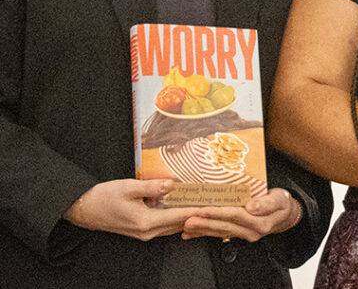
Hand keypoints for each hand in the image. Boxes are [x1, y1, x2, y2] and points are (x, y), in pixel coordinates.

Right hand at [63, 179, 199, 240]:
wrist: (85, 209)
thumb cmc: (104, 198)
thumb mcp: (129, 187)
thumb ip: (152, 186)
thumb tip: (171, 184)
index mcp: (146, 222)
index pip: (179, 216)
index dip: (197, 210)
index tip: (212, 205)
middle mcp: (147, 232)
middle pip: (179, 223)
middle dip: (196, 214)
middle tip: (213, 203)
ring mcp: (144, 233)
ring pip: (173, 225)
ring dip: (187, 216)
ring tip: (203, 204)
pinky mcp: (142, 230)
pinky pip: (165, 225)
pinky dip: (176, 217)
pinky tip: (183, 207)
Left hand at [181, 188, 301, 240]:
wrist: (285, 214)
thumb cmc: (281, 203)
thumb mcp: (280, 199)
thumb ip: (267, 203)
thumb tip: (252, 206)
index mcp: (260, 223)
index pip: (236, 216)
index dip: (218, 212)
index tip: (204, 209)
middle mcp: (251, 232)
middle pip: (225, 226)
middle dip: (205, 223)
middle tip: (188, 220)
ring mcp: (244, 234)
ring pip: (220, 232)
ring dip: (202, 230)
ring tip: (186, 227)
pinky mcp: (238, 234)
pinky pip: (219, 234)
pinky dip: (204, 234)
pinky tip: (191, 233)